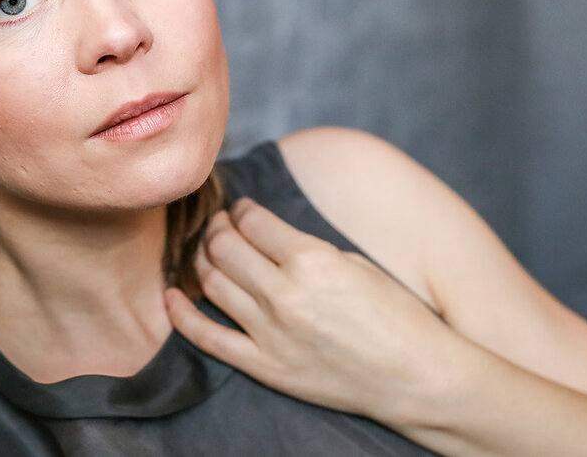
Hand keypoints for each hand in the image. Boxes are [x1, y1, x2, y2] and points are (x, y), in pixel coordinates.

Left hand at [164, 195, 458, 423]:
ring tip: (206, 251)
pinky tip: (171, 295)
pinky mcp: (265, 365)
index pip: (253, 221)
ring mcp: (271, 332)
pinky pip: (208, 337)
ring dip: (202, 259)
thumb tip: (264, 233)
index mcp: (311, 260)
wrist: (415, 377)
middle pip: (226, 247)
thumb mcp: (353, 263)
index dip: (242, 210)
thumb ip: (305, 248)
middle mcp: (285, 293)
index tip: (241, 209)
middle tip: (220, 224)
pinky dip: (182, 314)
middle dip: (218, 227)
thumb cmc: (394, 315)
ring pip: (213, 283)